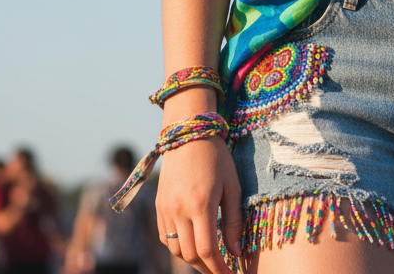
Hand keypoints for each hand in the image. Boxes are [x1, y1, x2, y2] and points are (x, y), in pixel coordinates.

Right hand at [156, 136, 242, 273]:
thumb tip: (236, 251)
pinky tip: (192, 241)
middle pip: (190, 255)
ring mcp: (165, 209)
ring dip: (192, 258)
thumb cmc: (216, 156)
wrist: (188, 133)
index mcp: (200, 204)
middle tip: (222, 269)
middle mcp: (178, 210)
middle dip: (207, 267)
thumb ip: (233, 220)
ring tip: (209, 257)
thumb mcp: (231, 184)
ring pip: (175, 249)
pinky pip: (165, 237)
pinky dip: (178, 245)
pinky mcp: (158, 206)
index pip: (208, 251)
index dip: (219, 268)